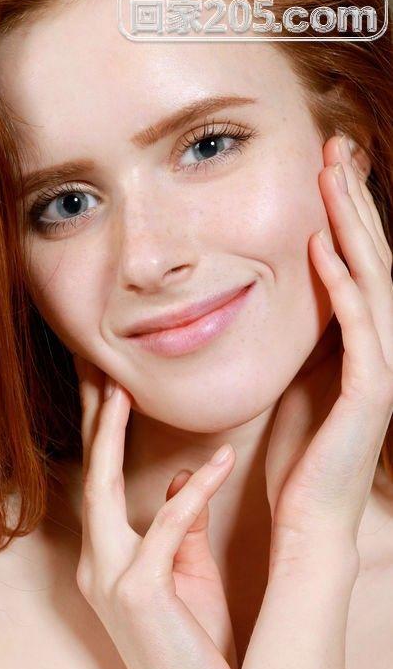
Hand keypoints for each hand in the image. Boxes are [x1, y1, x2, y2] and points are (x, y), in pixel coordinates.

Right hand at [72, 354, 237, 668]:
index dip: (96, 437)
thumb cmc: (194, 644)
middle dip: (88, 424)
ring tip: (123, 392)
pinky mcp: (138, 592)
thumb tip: (176, 478)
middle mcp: (95, 565)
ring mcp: (109, 579)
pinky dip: (192, 493)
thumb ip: (180, 525)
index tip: (102, 390)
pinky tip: (219, 461)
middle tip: (93, 371)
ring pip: (102, 493)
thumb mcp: (188, 573)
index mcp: (104, 561)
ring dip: (112, 439)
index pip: (97, 486)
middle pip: (85, 477)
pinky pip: (166, 528)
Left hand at [265, 133, 392, 572]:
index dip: (346, 215)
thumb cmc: (299, 459)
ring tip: (332, 177)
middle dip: (353, 202)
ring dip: (351, 226)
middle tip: (337, 147)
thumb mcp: (299, 383)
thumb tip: (287, 299)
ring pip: (372, 281)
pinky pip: (356, 328)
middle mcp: (381, 348)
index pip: (359, 265)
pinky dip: (340, 285)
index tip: (327, 168)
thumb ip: (305, 341)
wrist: (310, 521)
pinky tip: (322, 248)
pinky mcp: (368, 393)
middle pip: (371, 258)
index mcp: (362, 344)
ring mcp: (380, 369)